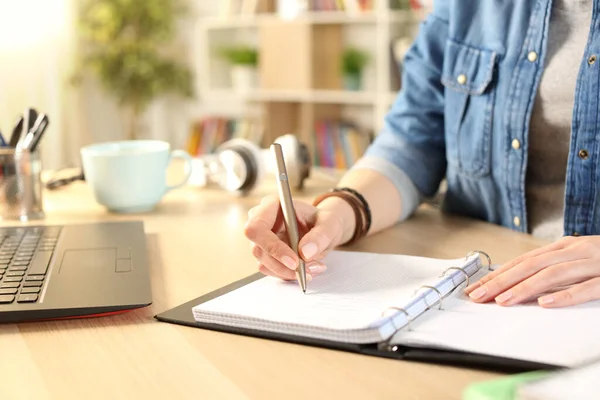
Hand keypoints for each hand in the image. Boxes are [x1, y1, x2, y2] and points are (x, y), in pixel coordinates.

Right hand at [244, 195, 344, 280]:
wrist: (324, 229)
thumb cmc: (324, 220)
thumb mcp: (330, 224)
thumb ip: (320, 236)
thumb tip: (305, 252)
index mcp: (272, 205)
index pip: (257, 227)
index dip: (272, 246)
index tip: (294, 261)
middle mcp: (262, 221)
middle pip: (258, 249)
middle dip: (283, 265)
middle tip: (307, 271)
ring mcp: (262, 239)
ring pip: (264, 263)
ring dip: (289, 272)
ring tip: (314, 267)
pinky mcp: (267, 254)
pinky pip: (271, 270)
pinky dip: (289, 274)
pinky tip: (307, 268)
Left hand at [464, 236, 599, 307]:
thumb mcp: (578, 257)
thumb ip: (553, 266)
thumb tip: (518, 279)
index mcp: (565, 247)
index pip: (523, 261)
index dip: (498, 273)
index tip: (476, 287)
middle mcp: (575, 251)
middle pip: (530, 265)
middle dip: (501, 281)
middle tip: (479, 296)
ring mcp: (594, 263)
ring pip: (553, 274)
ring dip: (524, 288)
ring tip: (502, 300)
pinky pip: (587, 287)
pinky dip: (565, 295)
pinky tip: (545, 303)